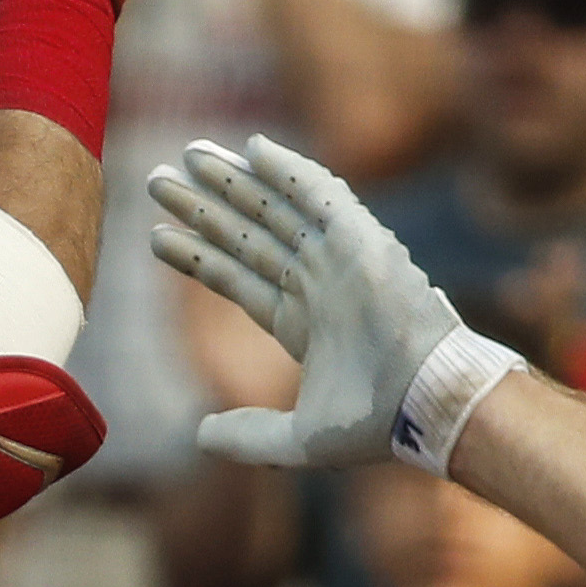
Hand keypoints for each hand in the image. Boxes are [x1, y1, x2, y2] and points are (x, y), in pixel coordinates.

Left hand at [147, 136, 496, 467]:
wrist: (427, 401)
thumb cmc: (375, 422)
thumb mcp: (298, 439)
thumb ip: (248, 436)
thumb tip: (199, 434)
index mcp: (299, 323)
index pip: (235, 277)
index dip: (197, 256)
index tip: (158, 236)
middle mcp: (316, 283)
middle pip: (246, 235)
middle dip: (203, 208)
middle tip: (159, 182)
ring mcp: (339, 258)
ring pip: (274, 208)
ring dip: (233, 180)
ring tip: (188, 156)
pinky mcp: (362, 238)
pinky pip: (320, 193)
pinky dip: (288, 168)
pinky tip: (252, 147)